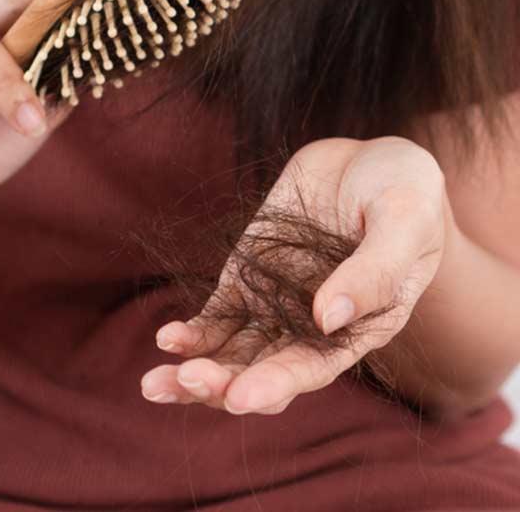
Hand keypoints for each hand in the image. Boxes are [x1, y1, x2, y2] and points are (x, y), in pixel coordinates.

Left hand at [141, 136, 452, 413]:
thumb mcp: (403, 221)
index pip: (313, 368)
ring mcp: (275, 301)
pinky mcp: (248, 275)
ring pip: (231, 352)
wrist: (368, 160)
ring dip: (195, 372)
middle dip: (223, 386)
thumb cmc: (404, 191)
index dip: (277, 385)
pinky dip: (193, 332)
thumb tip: (328, 318)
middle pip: (263, 371)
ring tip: (154, 382)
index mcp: (358, 326)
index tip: (241, 399)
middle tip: (186, 382)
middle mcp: (312, 326)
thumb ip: (374, 271)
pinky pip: (217, 314)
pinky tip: (167, 339)